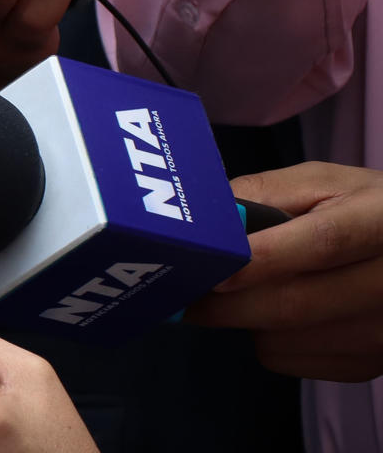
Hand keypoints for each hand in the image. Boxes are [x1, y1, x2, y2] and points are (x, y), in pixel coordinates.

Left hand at [188, 162, 382, 381]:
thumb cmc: (361, 209)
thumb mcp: (322, 184)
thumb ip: (262, 194)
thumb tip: (204, 217)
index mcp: (380, 222)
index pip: (322, 243)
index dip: (262, 258)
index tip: (211, 269)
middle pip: (296, 303)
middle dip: (225, 301)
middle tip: (184, 289)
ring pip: (283, 339)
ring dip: (246, 318)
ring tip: (246, 289)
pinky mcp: (370, 364)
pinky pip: (291, 360)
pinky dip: (268, 339)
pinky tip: (281, 312)